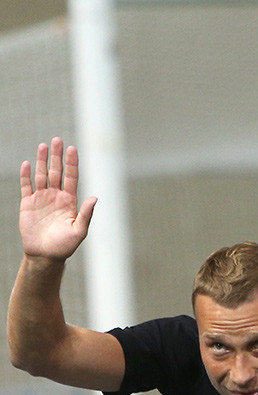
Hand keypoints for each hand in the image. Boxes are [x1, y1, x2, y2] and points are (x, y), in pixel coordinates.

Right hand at [19, 138, 95, 260]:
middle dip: (57, 156)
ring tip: (43, 146)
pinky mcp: (28, 204)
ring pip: (42, 175)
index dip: (72, 163)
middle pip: (57, 171)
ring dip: (43, 161)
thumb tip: (95, 198)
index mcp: (70, 200)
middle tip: (57, 139)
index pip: (72, 176)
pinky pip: (27, 187)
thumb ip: (86, 214)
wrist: (45, 255)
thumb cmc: (65, 245)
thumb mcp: (79, 230)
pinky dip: (26, 175)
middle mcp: (57, 196)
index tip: (72, 148)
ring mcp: (42, 198)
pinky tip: (27, 163)